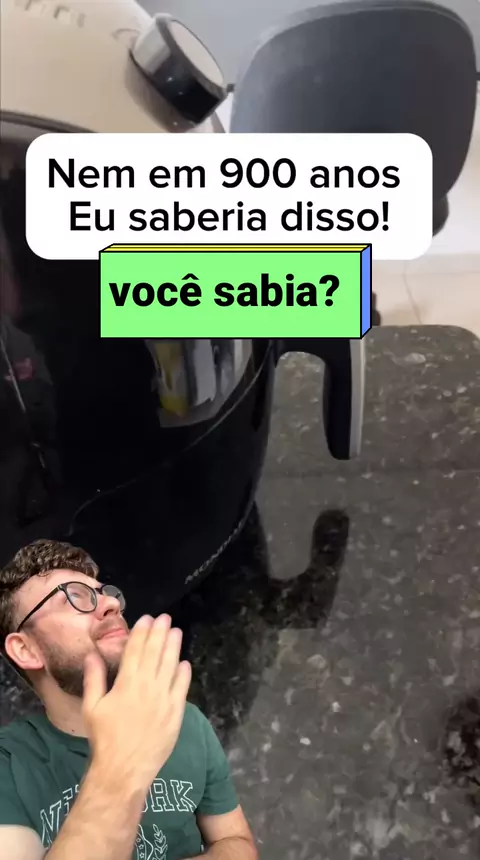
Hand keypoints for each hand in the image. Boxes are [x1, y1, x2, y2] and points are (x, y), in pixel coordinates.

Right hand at [82, 614, 191, 790]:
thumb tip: (92, 654)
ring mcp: (164, 699)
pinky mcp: (176, 713)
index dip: (142, 632)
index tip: (146, 618)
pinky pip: (182, 688)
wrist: (124, 770)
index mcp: (126, 683)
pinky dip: (183, 673)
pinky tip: (184, 662)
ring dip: (173, 647)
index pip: (136, 650)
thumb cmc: (104, 738)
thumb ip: (94, 679)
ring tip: (176, 632)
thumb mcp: (91, 708)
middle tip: (165, 618)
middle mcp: (148, 686)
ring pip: (171, 666)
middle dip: (160, 633)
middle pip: (155, 653)